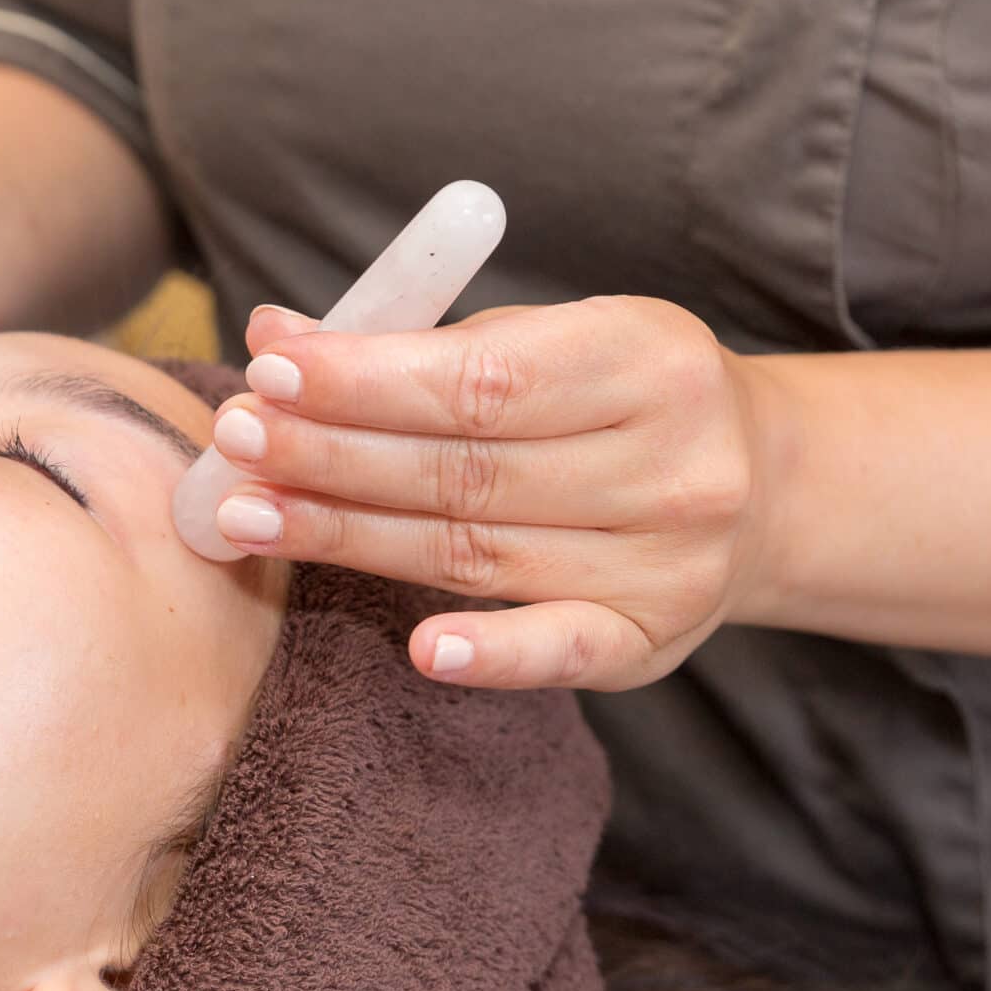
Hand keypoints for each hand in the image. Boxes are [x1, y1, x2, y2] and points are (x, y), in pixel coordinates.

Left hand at [208, 295, 783, 690]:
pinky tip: (418, 649)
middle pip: (469, 471)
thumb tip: (276, 335)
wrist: (758, 484)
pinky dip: (492, 655)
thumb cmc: (609, 397)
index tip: (270, 372)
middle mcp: (674, 467)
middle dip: (334, 455)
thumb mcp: (543, 339)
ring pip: (479, 554)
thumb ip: (416, 344)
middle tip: (233, 443)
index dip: (367, 381)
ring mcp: (668, 564)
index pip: (484, 381)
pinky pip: (563, 652)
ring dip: (350, 537)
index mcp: (649, 362)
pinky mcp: (651, 642)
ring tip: (247, 516)